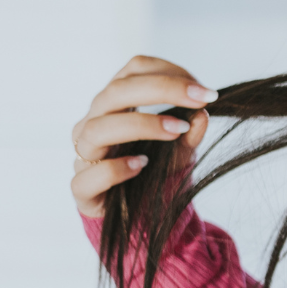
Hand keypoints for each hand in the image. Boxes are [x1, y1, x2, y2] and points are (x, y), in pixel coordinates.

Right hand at [71, 56, 218, 219]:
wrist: (143, 218)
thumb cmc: (157, 173)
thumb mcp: (181, 149)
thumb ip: (191, 132)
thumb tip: (202, 114)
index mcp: (116, 104)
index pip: (133, 70)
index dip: (169, 72)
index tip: (204, 90)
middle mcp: (94, 123)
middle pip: (115, 92)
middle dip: (162, 90)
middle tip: (201, 100)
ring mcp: (85, 155)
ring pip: (97, 129)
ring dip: (141, 125)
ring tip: (177, 131)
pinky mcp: (83, 190)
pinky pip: (89, 176)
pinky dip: (116, 168)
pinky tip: (142, 165)